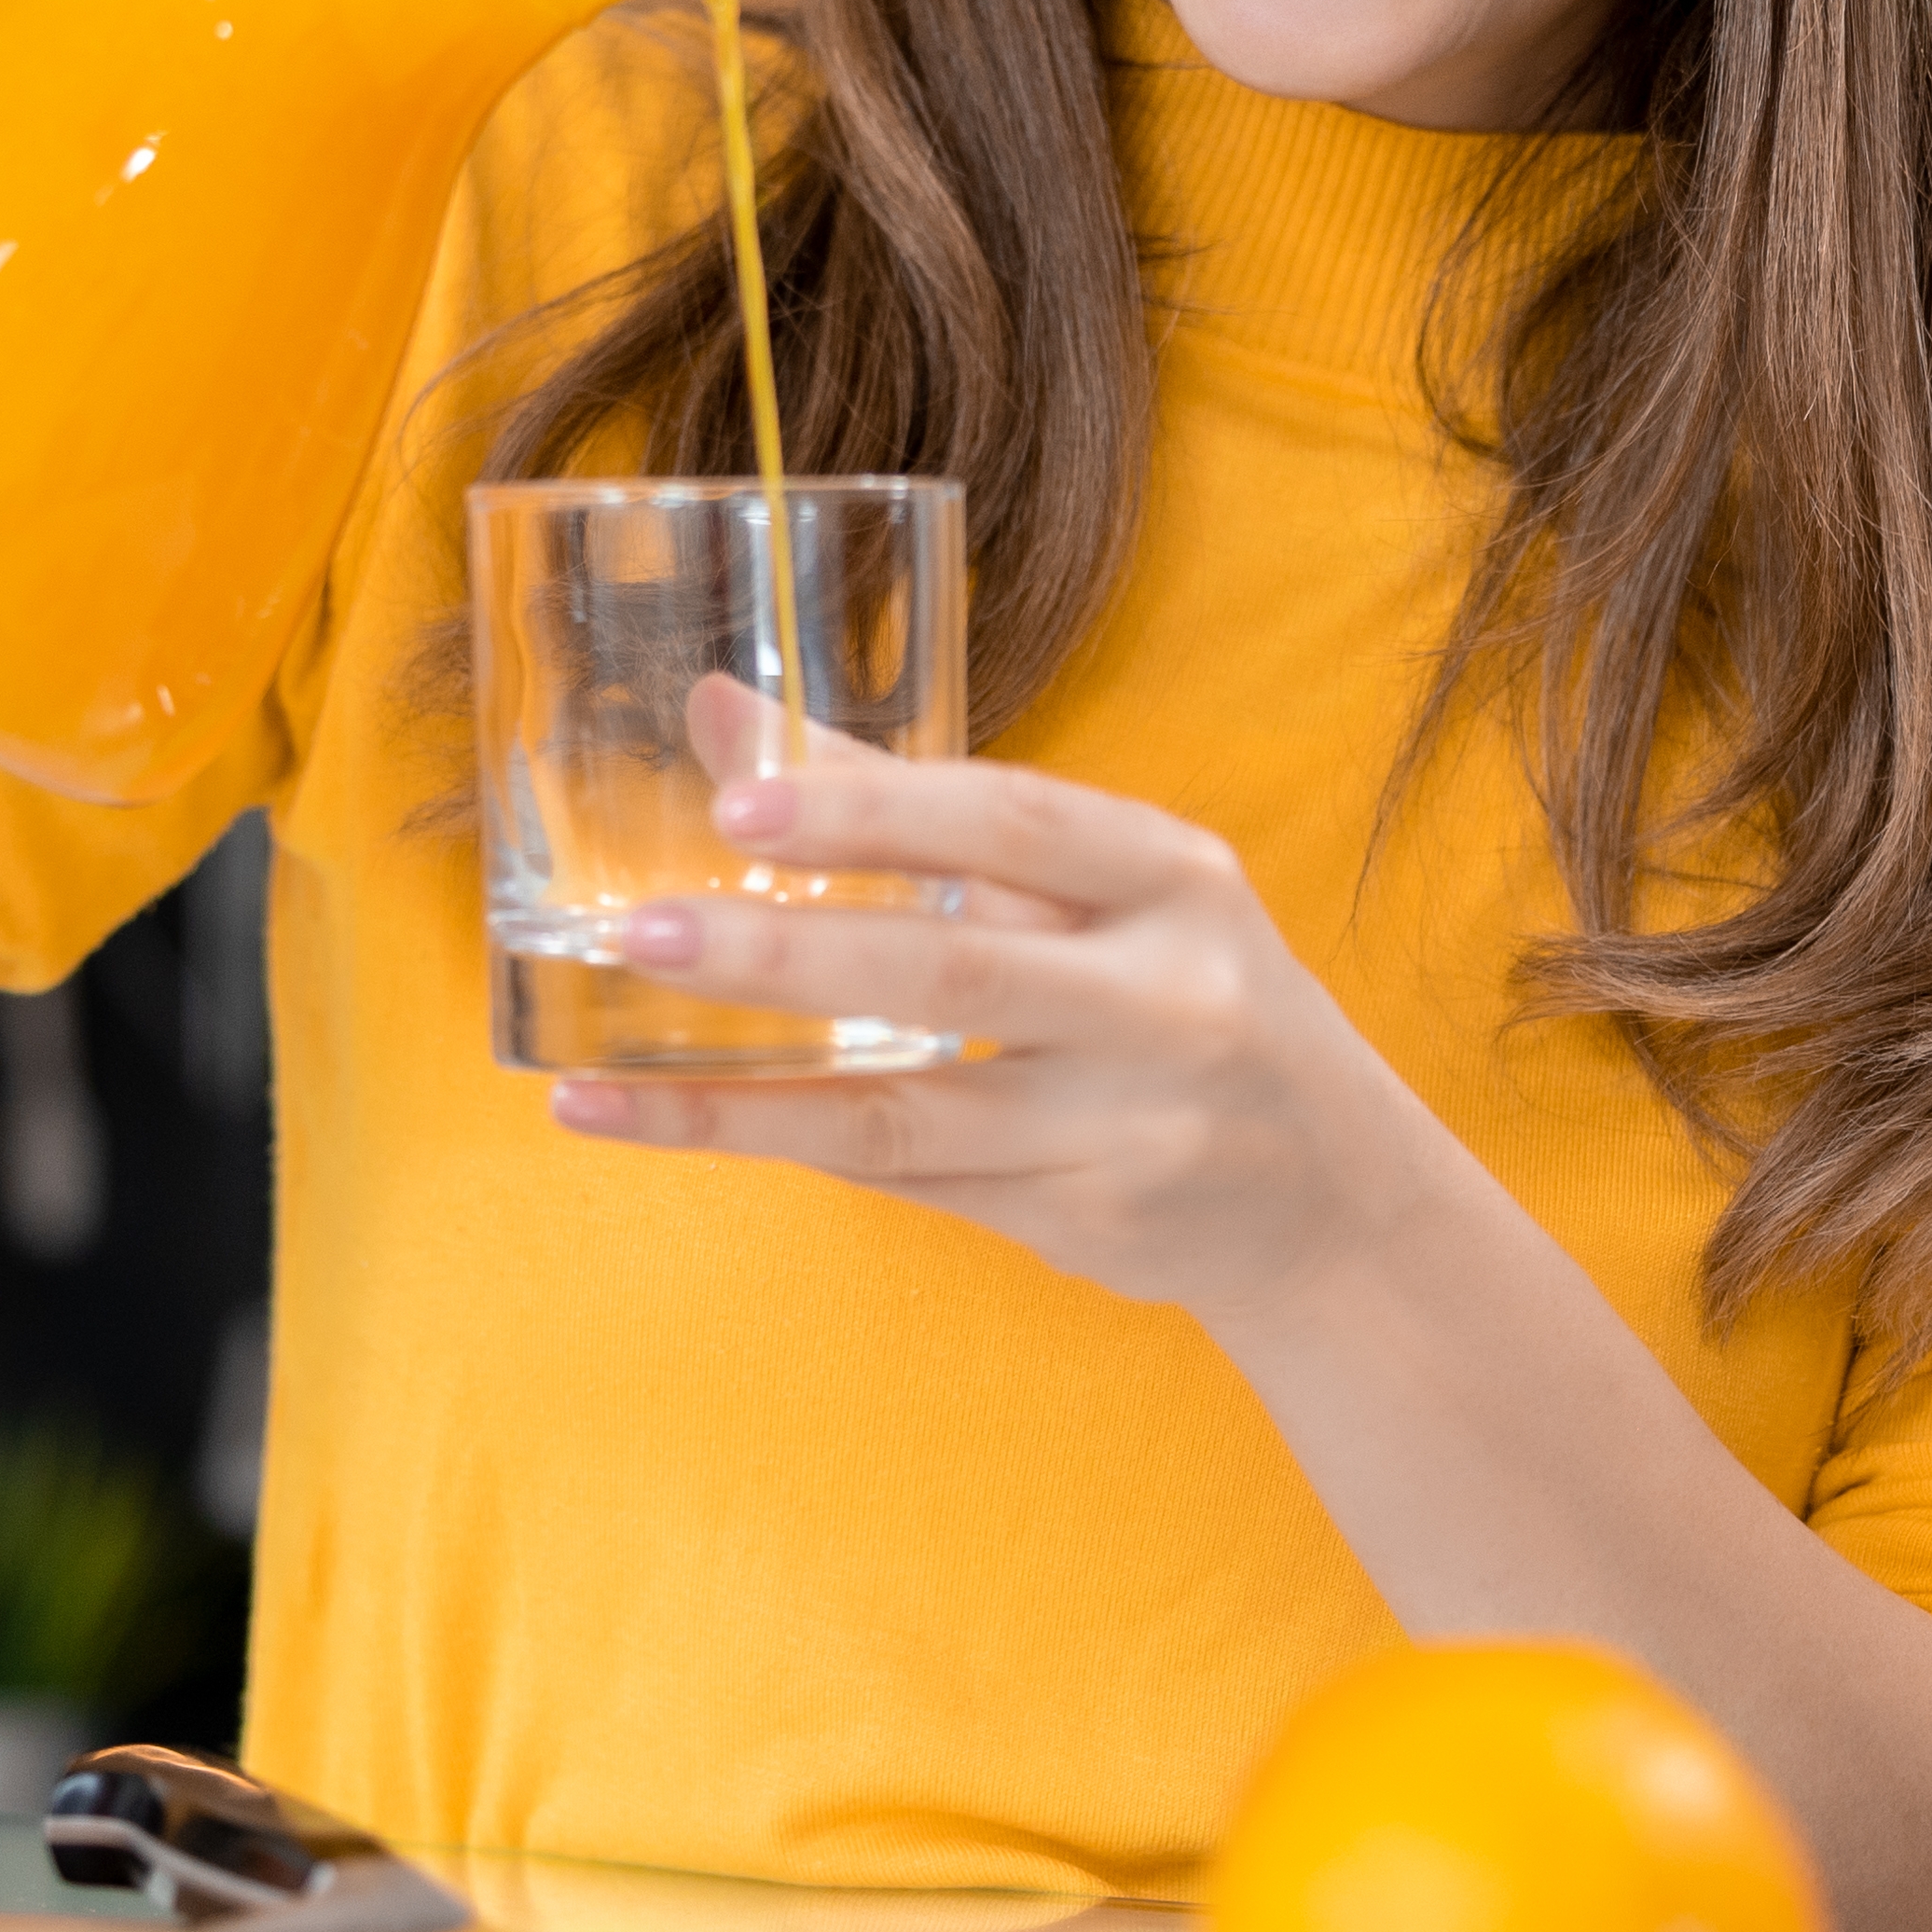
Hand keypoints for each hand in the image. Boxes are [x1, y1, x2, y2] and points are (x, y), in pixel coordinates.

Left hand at [547, 721, 1482, 1329]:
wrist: (1335, 1197)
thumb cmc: (1181, 992)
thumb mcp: (1097, 882)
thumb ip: (910, 804)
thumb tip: (721, 710)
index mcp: (1173, 878)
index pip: (1012, 824)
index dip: (875, 805)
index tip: (739, 796)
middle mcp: (1163, 1002)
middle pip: (951, 975)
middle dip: (784, 949)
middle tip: (635, 928)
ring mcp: (1126, 1129)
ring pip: (907, 1115)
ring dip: (740, 1101)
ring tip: (596, 1081)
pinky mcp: (1082, 1222)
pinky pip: (908, 1180)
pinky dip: (785, 1150)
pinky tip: (665, 1130)